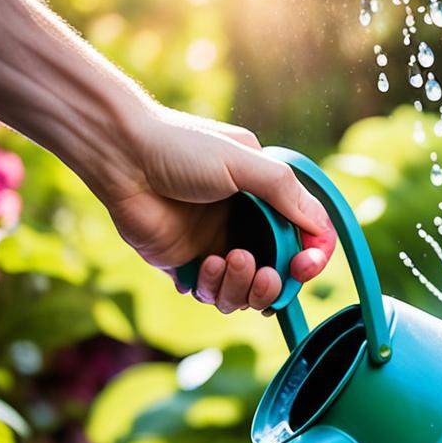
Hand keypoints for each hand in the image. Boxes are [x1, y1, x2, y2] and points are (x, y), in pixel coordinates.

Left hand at [100, 106, 336, 312]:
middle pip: (279, 274)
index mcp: (264, 199)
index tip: (305, 264)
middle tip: (270, 275)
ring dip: (246, 286)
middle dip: (278, 281)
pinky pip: (214, 295)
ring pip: (247, 292)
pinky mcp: (188, 267)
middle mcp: (244, 226)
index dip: (310, 256)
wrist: (121, 155)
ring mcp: (217, 248)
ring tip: (232, 260)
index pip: (303, 237)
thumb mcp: (245, 161)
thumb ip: (286, 193)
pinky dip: (216, 286)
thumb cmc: (180, 148)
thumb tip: (320, 228)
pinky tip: (206, 263)